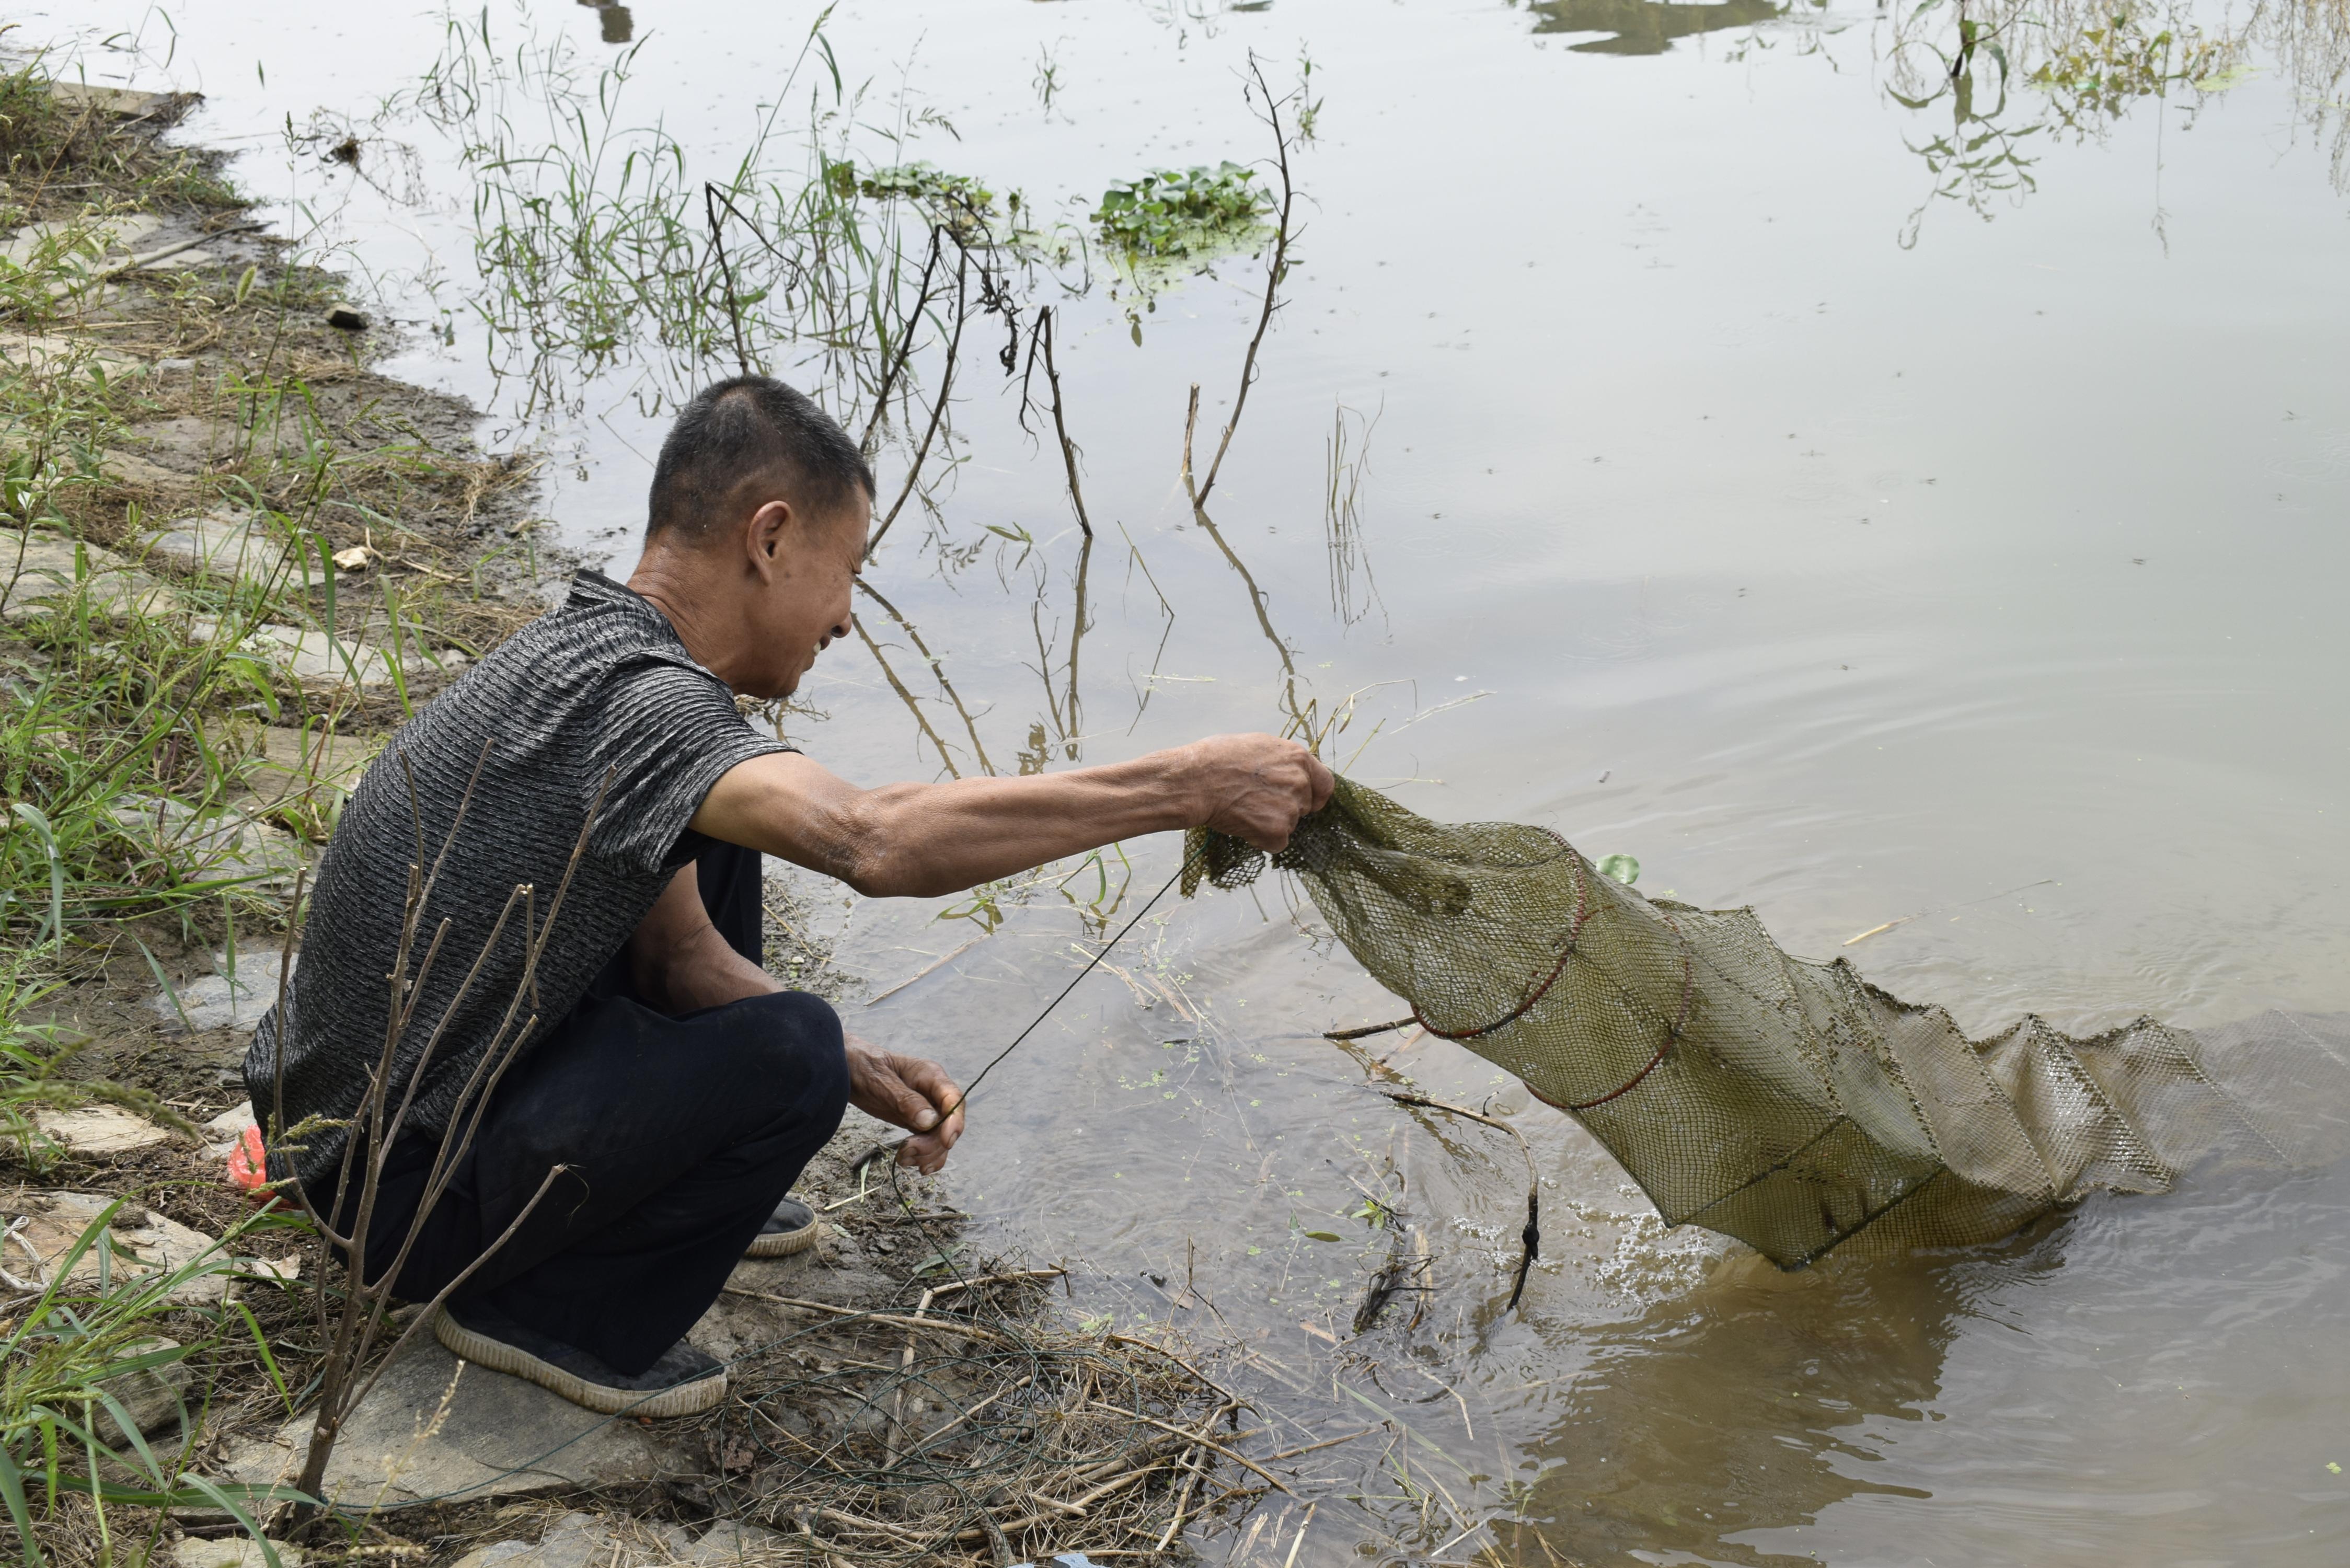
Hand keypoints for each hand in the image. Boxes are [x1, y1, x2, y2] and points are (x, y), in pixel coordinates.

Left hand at [845, 1036, 965, 1172]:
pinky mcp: (916, 1123)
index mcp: (929, 1075)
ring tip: (902, 1159)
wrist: (844, 1068)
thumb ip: (905, 1100)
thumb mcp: (879, 1081)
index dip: (955, 1121)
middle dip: (933, 1143)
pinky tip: (914, 1164)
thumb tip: (930, 1121)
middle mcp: (933, 1093)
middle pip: (948, 1124)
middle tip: (906, 1151)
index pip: (953, 1099)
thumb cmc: (861, 1067)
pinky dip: (925, 1156)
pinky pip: (929, 1143)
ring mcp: (926, 1109)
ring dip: (927, 1153)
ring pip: (940, 1137)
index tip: (946, 1141)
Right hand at [1189, 734, 1334, 852]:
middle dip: (1284, 808)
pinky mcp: (1277, 831)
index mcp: (1298, 758)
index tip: (1308, 802)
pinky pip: (1276, 843)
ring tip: (1242, 810)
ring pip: (1288, 825)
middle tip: (1255, 802)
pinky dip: (1261, 839)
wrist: (1196, 781)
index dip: (1315, 795)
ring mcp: (1290, 809)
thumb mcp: (1256, 745)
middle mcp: (1300, 783)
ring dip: (1270, 824)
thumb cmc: (1216, 759)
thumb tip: (1282, 771)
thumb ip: (1279, 762)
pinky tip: (1241, 824)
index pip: (1325, 783)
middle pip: (1303, 806)